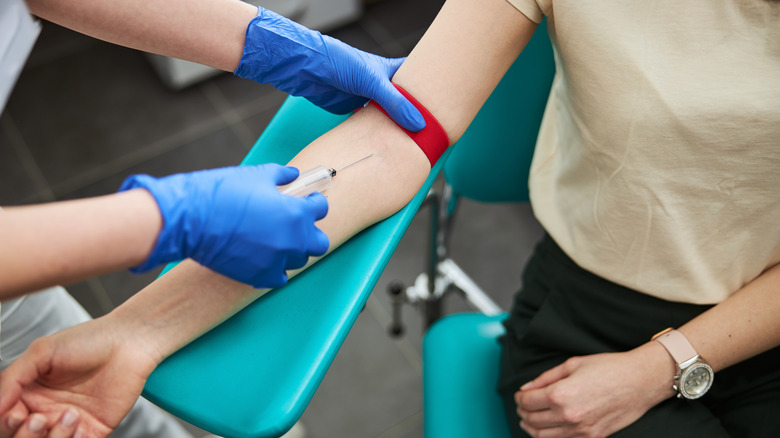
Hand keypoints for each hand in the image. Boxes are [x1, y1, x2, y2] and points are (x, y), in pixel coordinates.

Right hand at [0, 317, 156, 437]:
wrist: (129, 342)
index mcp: (29, 394)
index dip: (6, 422)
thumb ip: (12, 378)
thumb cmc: (87, 341)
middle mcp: (46, 411)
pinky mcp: (93, 430)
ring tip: (68, 414)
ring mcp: (69, 423)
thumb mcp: (42, 352)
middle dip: (25, 435)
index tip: (17, 412)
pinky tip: (77, 422)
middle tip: (37, 417)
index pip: (5, 419)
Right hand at [120, 164, 329, 287]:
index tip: (307, 200)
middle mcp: (293, 240)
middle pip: (319, 243)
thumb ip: (281, 175)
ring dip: (293, 249)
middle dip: (311, 233)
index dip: (314, 202)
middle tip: (297, 225)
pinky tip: (266, 257)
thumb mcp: (256, 176)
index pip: (321, 209)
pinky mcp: (261, 276)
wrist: (192, 219)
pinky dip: (276, 268)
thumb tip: (294, 174)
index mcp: (296, 213)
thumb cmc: (223, 193)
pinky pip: (280, 277)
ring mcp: (278, 261)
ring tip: (276, 239)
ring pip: (299, 260)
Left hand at [234, 7, 424, 130]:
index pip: (419, 78)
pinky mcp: (356, 111)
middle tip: (437, 130)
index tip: (451, 102)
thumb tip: (419, 124)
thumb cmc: (338, 62)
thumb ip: (395, 103)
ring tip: (418, 142)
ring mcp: (370, 99)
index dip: (435, 89)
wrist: (307, 69)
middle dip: (419, 115)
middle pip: (408, 102)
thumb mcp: (371, 80)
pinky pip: (375, 125)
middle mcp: (383, 85)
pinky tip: (392, 145)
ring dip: (400, 128)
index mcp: (392, 70)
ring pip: (391, 116)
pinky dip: (382, 135)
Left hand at [514, 344, 675, 437]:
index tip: (521, 394)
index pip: (527, 402)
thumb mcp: (572, 364)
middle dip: (523, 412)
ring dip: (532, 427)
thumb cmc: (609, 368)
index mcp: (560, 394)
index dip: (519, 398)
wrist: (640, 381)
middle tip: (523, 405)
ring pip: (543, 436)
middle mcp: (568, 415)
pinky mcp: (592, 437)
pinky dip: (549, 436)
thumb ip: (546, 377)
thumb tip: (526, 387)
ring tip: (530, 419)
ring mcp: (580, 430)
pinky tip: (548, 428)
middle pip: (532, 420)